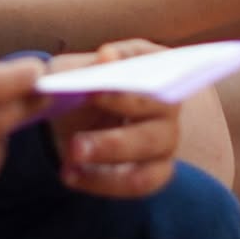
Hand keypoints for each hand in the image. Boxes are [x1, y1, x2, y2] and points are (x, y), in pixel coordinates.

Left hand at [48, 41, 180, 198]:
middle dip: (119, 119)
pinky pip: (139, 182)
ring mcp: (166, 137)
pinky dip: (103, 181)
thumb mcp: (75, 72)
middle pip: (157, 108)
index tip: (94, 82)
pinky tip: (70, 174)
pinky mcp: (155, 170)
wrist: (72, 123)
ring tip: (71, 156)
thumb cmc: (80, 88)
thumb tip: (107, 56)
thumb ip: (89, 66)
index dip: (129, 71)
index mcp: (154, 63)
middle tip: (77, 141)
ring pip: (149, 147)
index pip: (154, 62)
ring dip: (110, 153)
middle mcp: (169, 99)